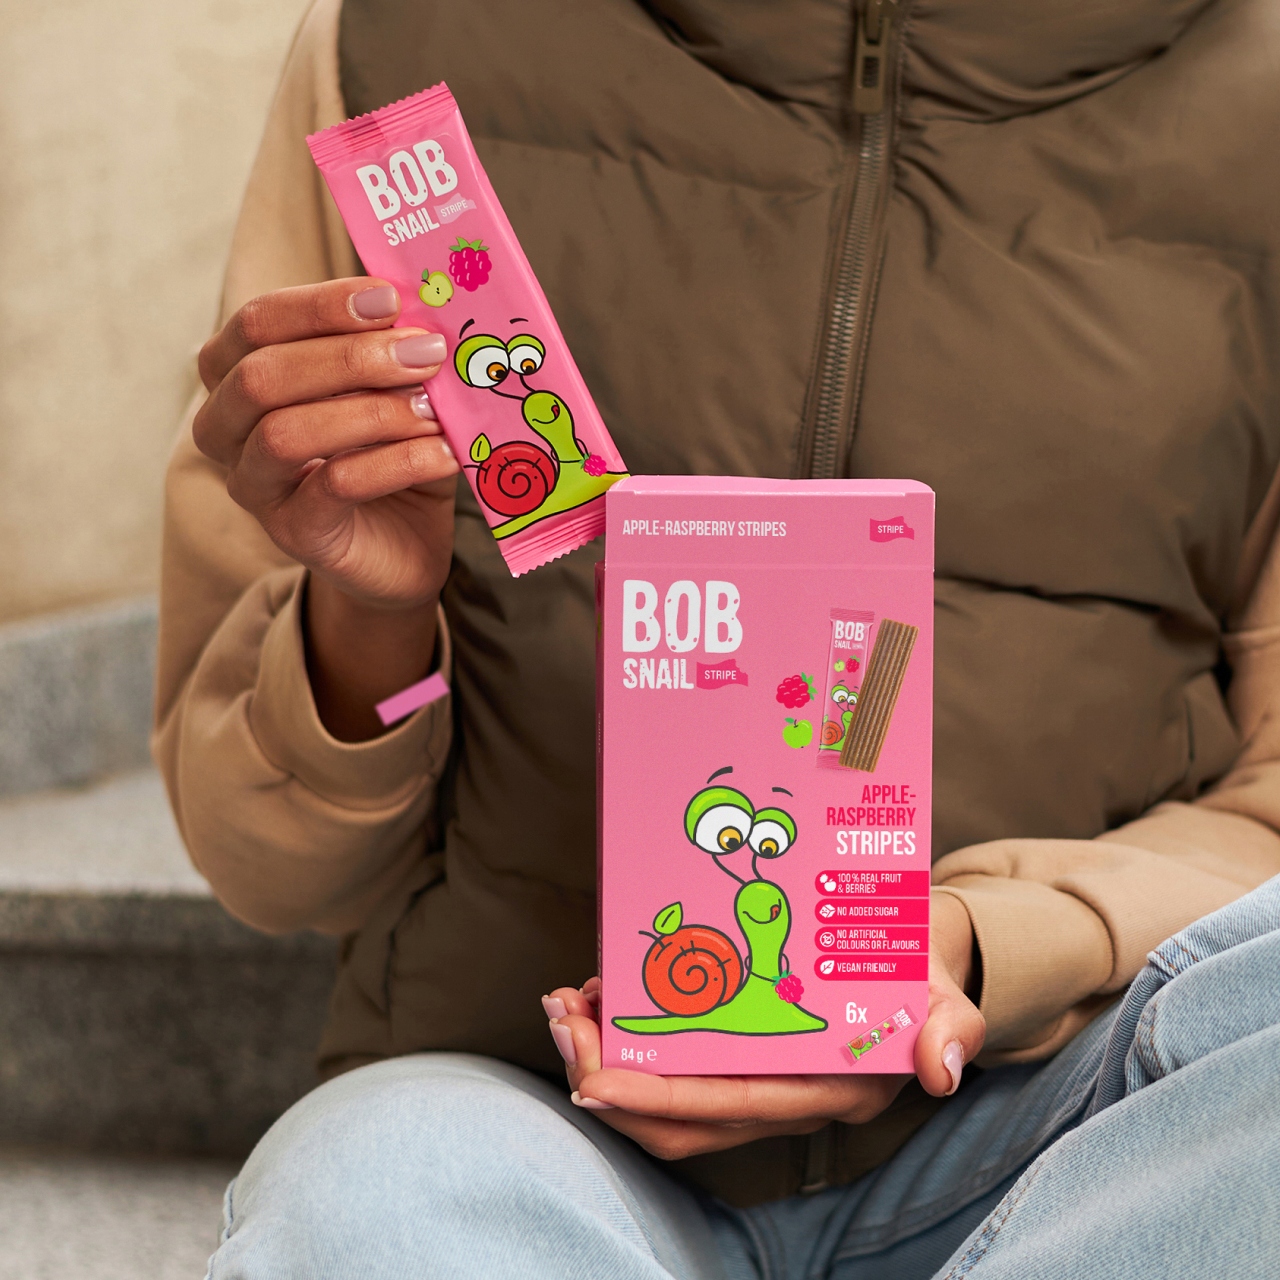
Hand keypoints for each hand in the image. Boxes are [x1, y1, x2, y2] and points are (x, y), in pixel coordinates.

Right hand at [193, 279, 459, 739]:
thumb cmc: (391, 455)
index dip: (319, 304)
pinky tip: (442, 454)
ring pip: (287, 433)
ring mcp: (254, 485)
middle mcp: (228, 428)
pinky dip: (396, 462)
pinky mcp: (292, 532)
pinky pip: (333, 486)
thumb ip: (393, 351)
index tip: (389, 297)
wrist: (405, 546)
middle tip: (425, 352)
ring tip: (432, 408)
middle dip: (350, 357)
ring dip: (371, 412)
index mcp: (240, 374)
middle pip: (262, 375)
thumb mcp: (392, 391)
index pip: (257, 322)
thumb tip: (426, 307)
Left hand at [542, 890, 984, 1160]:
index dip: (657, 1099)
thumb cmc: (919, 981)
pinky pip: (671, 1066)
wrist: (909, 968)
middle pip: (677, 1117)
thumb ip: (949, 1029)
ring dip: (602, 1057)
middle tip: (559, 1020)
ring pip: (662, 1098)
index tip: (593, 1076)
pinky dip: (626, 1039)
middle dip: (605, 1078)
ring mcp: (753, 1082)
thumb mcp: (945, 999)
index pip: (727, 1108)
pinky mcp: (736, 1057)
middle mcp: (779, 1100)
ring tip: (565, 1005)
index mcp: (823, 1092)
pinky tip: (600, 993)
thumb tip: (941, 1069)